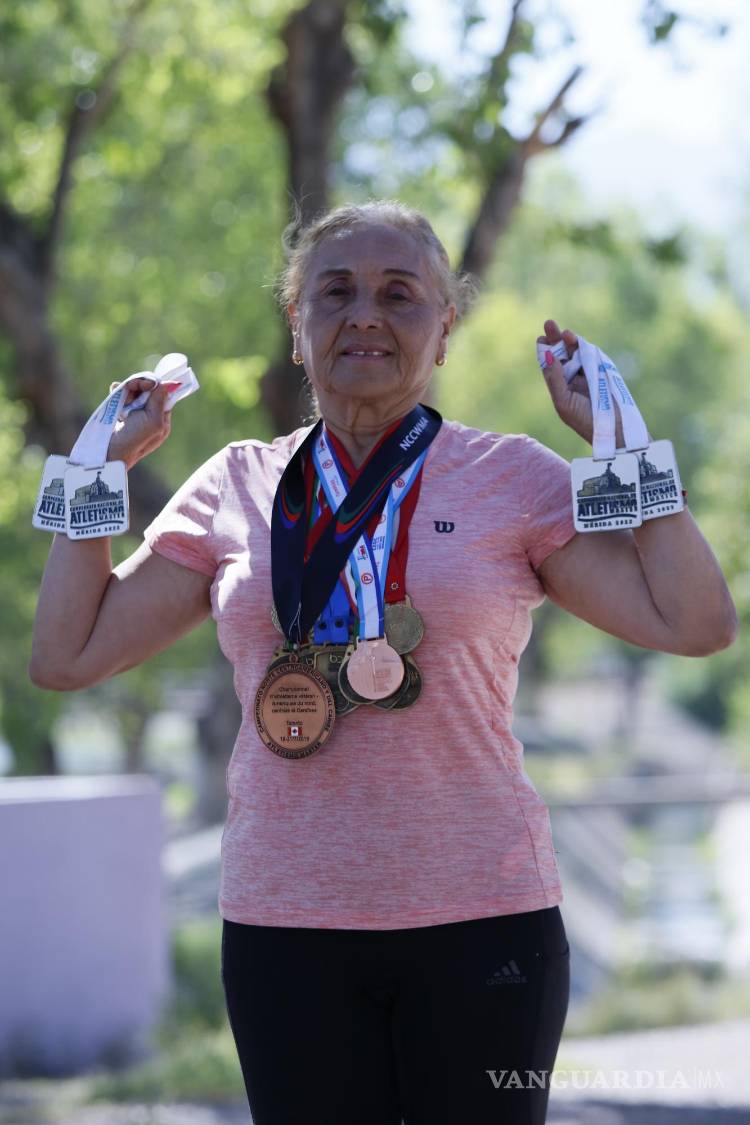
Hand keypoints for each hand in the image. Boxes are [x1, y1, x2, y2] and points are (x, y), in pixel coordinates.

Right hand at [106, 378, 177, 469]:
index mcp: (162, 420)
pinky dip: (118, 393)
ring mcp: (135, 416)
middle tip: (131, 386)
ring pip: (134, 394)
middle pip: (148, 392)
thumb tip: (168, 385)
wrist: (110, 451)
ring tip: (120, 391)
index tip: (147, 384)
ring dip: (128, 389)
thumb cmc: (135, 438)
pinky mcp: (120, 415)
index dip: (155, 387)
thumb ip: (159, 401)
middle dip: (139, 386)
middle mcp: (150, 417)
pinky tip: (114, 389)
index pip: (162, 396)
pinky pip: (122, 398)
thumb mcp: (153, 420)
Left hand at [537, 318, 624, 446]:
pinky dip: (584, 347)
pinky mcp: (602, 371)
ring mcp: (588, 373)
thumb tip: (547, 357)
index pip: (550, 365)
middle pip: (562, 354)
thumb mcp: (564, 402)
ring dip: (570, 341)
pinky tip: (576, 341)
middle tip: (549, 323)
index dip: (545, 351)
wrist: (613, 428)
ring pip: (577, 352)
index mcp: (561, 387)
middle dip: (556, 339)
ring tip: (564, 333)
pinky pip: (592, 355)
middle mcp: (573, 378)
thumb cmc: (585, 420)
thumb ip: (555, 380)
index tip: (541, 339)